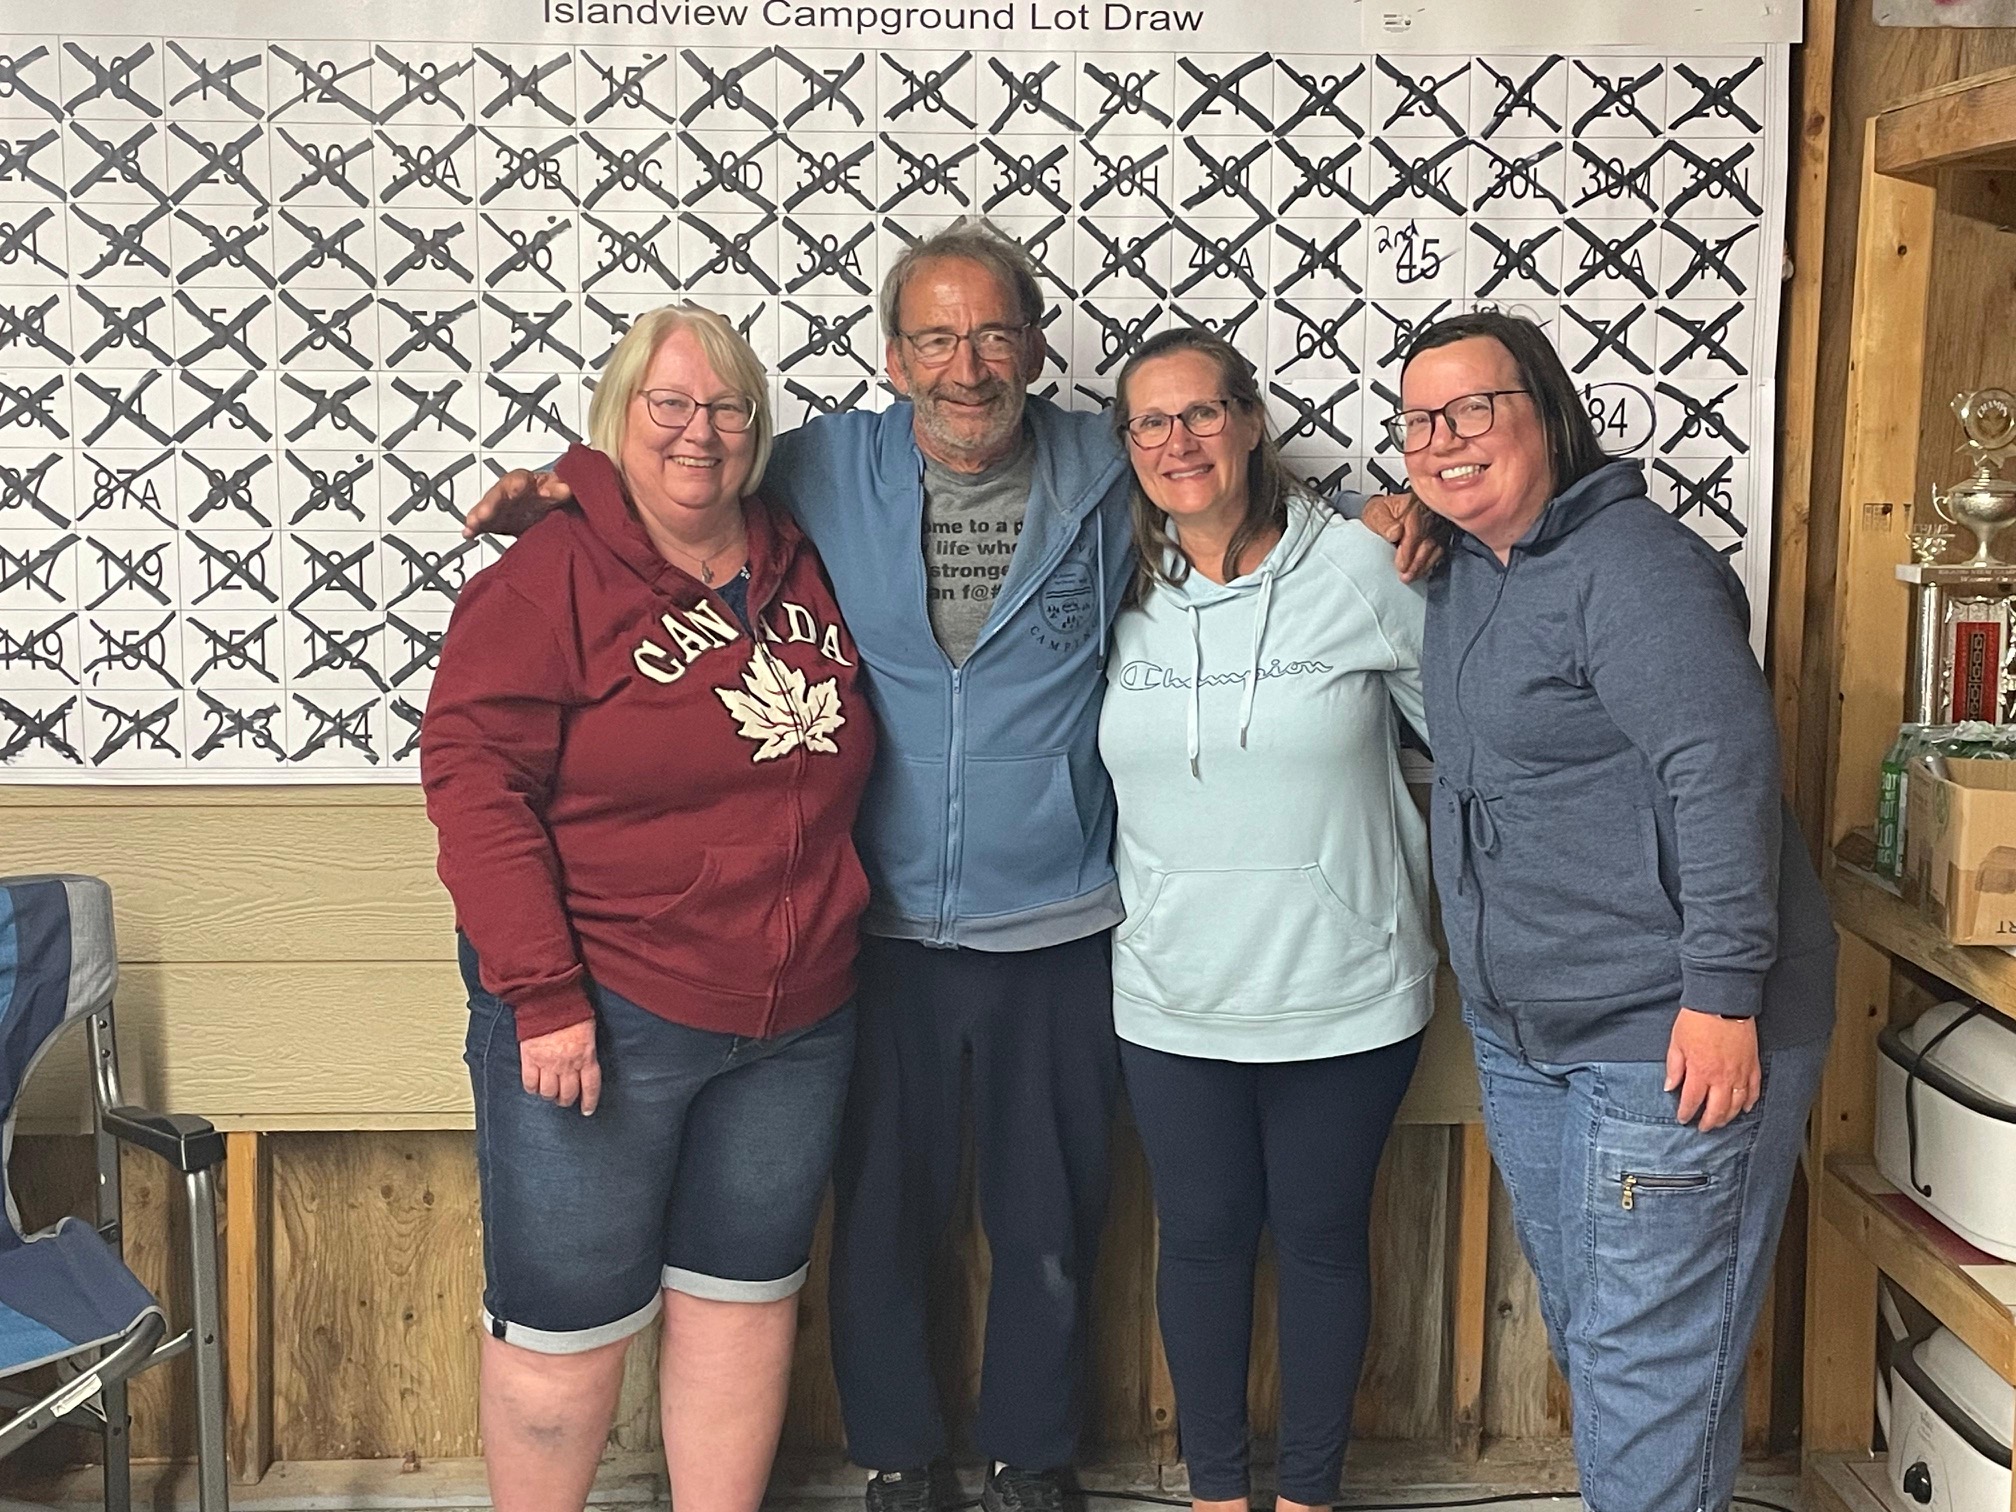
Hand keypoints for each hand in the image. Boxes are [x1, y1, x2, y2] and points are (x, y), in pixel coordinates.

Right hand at [462, 469, 574, 539]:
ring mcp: (501, 506)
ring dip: (479, 516)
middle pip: (498, 495)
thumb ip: (562, 489)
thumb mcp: (561, 490)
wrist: (550, 511)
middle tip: (484, 514)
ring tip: (472, 524)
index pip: (520, 479)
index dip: (517, 485)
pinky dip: (475, 527)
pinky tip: (469, 533)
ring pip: (487, 508)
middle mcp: (510, 491)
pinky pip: (483, 523)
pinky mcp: (495, 521)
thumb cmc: (553, 495)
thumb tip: (566, 488)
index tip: (515, 489)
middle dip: (490, 503)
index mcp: (527, 481)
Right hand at [519, 1018, 601, 1113]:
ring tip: (549, 1093)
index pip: (590, 1087)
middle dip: (567, 1100)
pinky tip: (534, 1087)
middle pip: (568, 1094)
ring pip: (548, 1093)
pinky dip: (532, 1089)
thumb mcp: (588, 1030)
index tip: (587, 1110)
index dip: (589, 1101)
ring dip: (549, 1096)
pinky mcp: (530, 1059)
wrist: (549, 999)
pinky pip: (530, 1083)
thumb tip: (586, 1061)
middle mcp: (567, 1064)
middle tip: (564, 1099)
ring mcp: (547, 1063)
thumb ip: (587, 1049)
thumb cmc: (571, 1009)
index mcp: (586, 1056)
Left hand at [1359, 491, 1446, 582]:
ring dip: (1423, 566)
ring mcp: (1437, 525)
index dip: (1408, 550)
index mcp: (1415, 505)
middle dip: (1416, 563)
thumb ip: (1384, 524)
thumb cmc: (1381, 513)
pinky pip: (1439, 551)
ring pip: (1436, 549)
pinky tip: (1419, 572)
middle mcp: (1430, 514)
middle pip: (1428, 541)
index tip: (1401, 565)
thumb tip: (1395, 533)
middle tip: (1405, 576)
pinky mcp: (1440, 535)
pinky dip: (1429, 564)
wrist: (1386, 513)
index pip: (1416, 529)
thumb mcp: (1376, 515)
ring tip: (1410, 577)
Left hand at [1664, 1009, 1759, 1130]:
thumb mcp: (1676, 1042)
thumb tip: (1670, 1087)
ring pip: (1736, 1104)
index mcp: (1700, 1071)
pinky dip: (1750, 1101)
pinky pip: (1754, 1089)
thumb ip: (1674, 1068)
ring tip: (1721, 1122)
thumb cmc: (1697, 1019)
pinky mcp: (1752, 1064)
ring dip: (1728, 1116)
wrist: (1722, 1000)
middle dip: (1709, 1122)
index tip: (1683, 1118)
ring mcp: (1740, 1072)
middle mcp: (1721, 1076)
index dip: (1686, 1112)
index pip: (1692, 1100)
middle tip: (1703, 1127)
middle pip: (1717, 1109)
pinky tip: (1745, 1108)